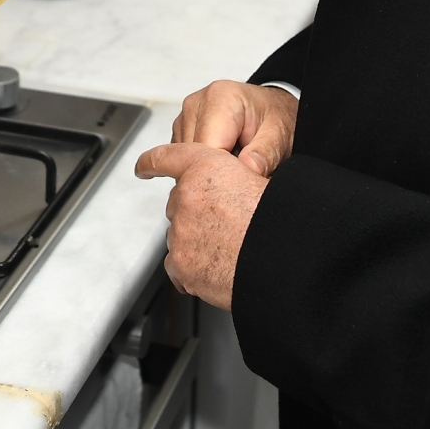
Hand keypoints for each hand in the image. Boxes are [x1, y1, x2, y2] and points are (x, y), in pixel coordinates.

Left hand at [134, 143, 267, 309]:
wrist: (286, 258)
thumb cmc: (283, 222)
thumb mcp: (261, 181)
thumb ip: (232, 181)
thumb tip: (228, 191)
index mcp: (207, 167)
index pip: (168, 157)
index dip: (152, 163)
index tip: (142, 168)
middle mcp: (187, 195)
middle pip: (179, 205)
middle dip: (197, 215)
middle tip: (227, 227)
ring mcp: (181, 231)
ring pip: (181, 237)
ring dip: (198, 243)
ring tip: (231, 250)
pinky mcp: (181, 265)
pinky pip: (179, 268)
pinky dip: (194, 271)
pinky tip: (219, 270)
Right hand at [171, 80, 298, 175]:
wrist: (270, 109)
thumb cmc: (275, 118)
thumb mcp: (280, 135)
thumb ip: (265, 153)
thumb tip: (248, 168)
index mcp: (220, 98)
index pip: (207, 148)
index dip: (224, 172)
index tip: (243, 182)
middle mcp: (197, 103)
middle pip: (193, 155)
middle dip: (216, 172)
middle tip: (243, 174)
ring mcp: (185, 117)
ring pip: (184, 161)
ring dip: (207, 171)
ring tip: (236, 163)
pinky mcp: (181, 131)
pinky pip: (183, 160)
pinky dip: (200, 167)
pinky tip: (223, 161)